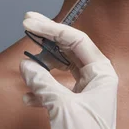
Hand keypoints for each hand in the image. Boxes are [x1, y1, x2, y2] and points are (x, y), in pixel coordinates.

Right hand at [20, 12, 117, 128]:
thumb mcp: (62, 107)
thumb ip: (43, 82)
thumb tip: (26, 65)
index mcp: (102, 72)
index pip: (76, 39)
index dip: (52, 28)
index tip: (30, 21)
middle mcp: (96, 78)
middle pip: (69, 49)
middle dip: (47, 39)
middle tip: (27, 23)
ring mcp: (88, 91)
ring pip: (62, 68)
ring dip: (42, 66)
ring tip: (25, 65)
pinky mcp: (78, 106)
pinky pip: (58, 88)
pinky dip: (41, 89)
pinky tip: (28, 97)